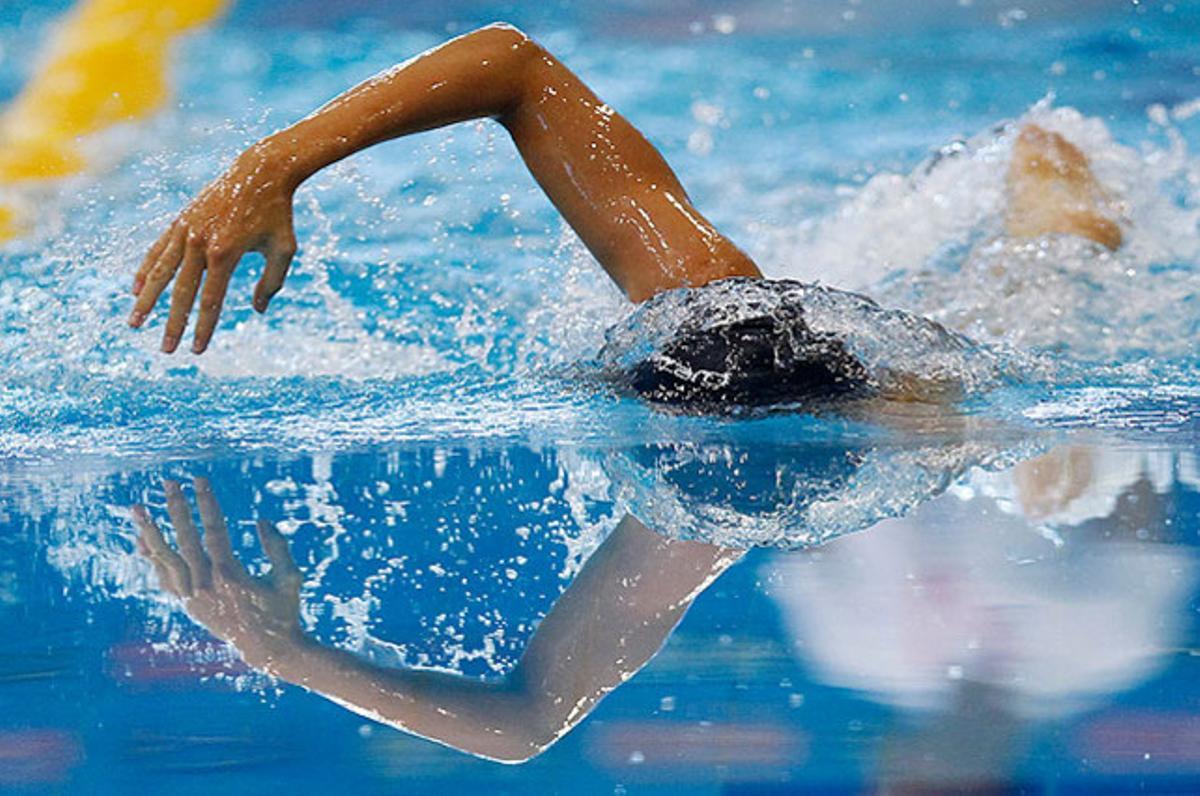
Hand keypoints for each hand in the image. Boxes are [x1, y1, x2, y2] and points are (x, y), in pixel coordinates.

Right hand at [128, 143, 298, 353]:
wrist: (260, 171)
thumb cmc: (277, 214)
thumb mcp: (284, 250)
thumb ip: (271, 282)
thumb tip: (258, 311)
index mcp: (227, 252)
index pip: (211, 300)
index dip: (204, 328)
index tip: (197, 350)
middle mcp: (200, 242)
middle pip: (182, 292)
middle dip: (172, 324)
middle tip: (166, 351)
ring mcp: (187, 230)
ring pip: (161, 272)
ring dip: (146, 300)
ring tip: (134, 323)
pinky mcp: (180, 221)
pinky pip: (158, 250)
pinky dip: (147, 270)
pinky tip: (137, 289)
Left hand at [132, 477, 306, 670]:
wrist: (268, 650)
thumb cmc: (284, 611)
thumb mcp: (290, 577)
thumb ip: (277, 547)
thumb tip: (261, 521)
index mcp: (231, 575)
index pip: (214, 530)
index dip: (206, 503)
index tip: (199, 480)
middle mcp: (206, 585)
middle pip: (185, 539)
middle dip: (176, 508)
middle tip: (168, 483)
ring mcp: (193, 596)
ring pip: (165, 559)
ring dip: (150, 531)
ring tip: (137, 509)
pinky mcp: (188, 605)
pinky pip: (163, 579)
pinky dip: (151, 560)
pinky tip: (142, 541)